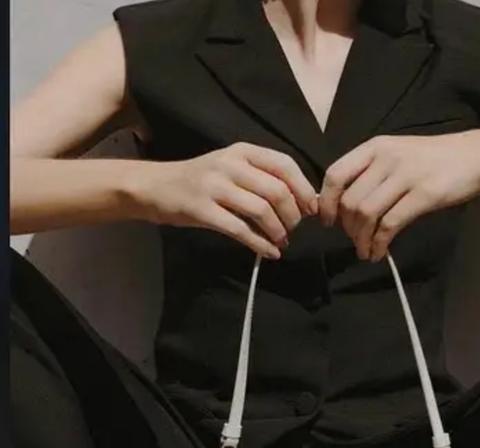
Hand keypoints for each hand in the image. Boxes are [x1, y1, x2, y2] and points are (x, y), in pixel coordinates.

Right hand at [131, 142, 318, 258]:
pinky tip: (270, 253)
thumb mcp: (232, 168)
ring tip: (281, 241)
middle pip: (277, 191)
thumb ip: (263, 178)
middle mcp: (230, 165)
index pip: (285, 165)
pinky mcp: (203, 210)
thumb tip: (303, 201)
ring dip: (278, 231)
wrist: (157, 187)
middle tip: (293, 230)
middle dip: (292, 216)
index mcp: (243, 151)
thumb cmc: (202, 180)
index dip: (303, 189)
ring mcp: (215, 187)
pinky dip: (261, 244)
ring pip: (262, 211)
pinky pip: (241, 230)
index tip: (311, 210)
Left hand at [318, 131, 479, 260]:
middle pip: (350, 200)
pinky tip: (379, 252)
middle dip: (347, 228)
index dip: (327, 202)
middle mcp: (386, 158)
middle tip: (354, 241)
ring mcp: (405, 176)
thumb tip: (343, 206)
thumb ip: (370, 174)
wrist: (475, 157)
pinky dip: (379, 243)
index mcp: (374, 148)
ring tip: (365, 251)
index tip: (327, 221)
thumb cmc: (432, 160)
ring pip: (366, 214)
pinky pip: (390, 224)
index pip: (335, 175)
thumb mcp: (396, 155)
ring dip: (360, 240)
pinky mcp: (423, 195)